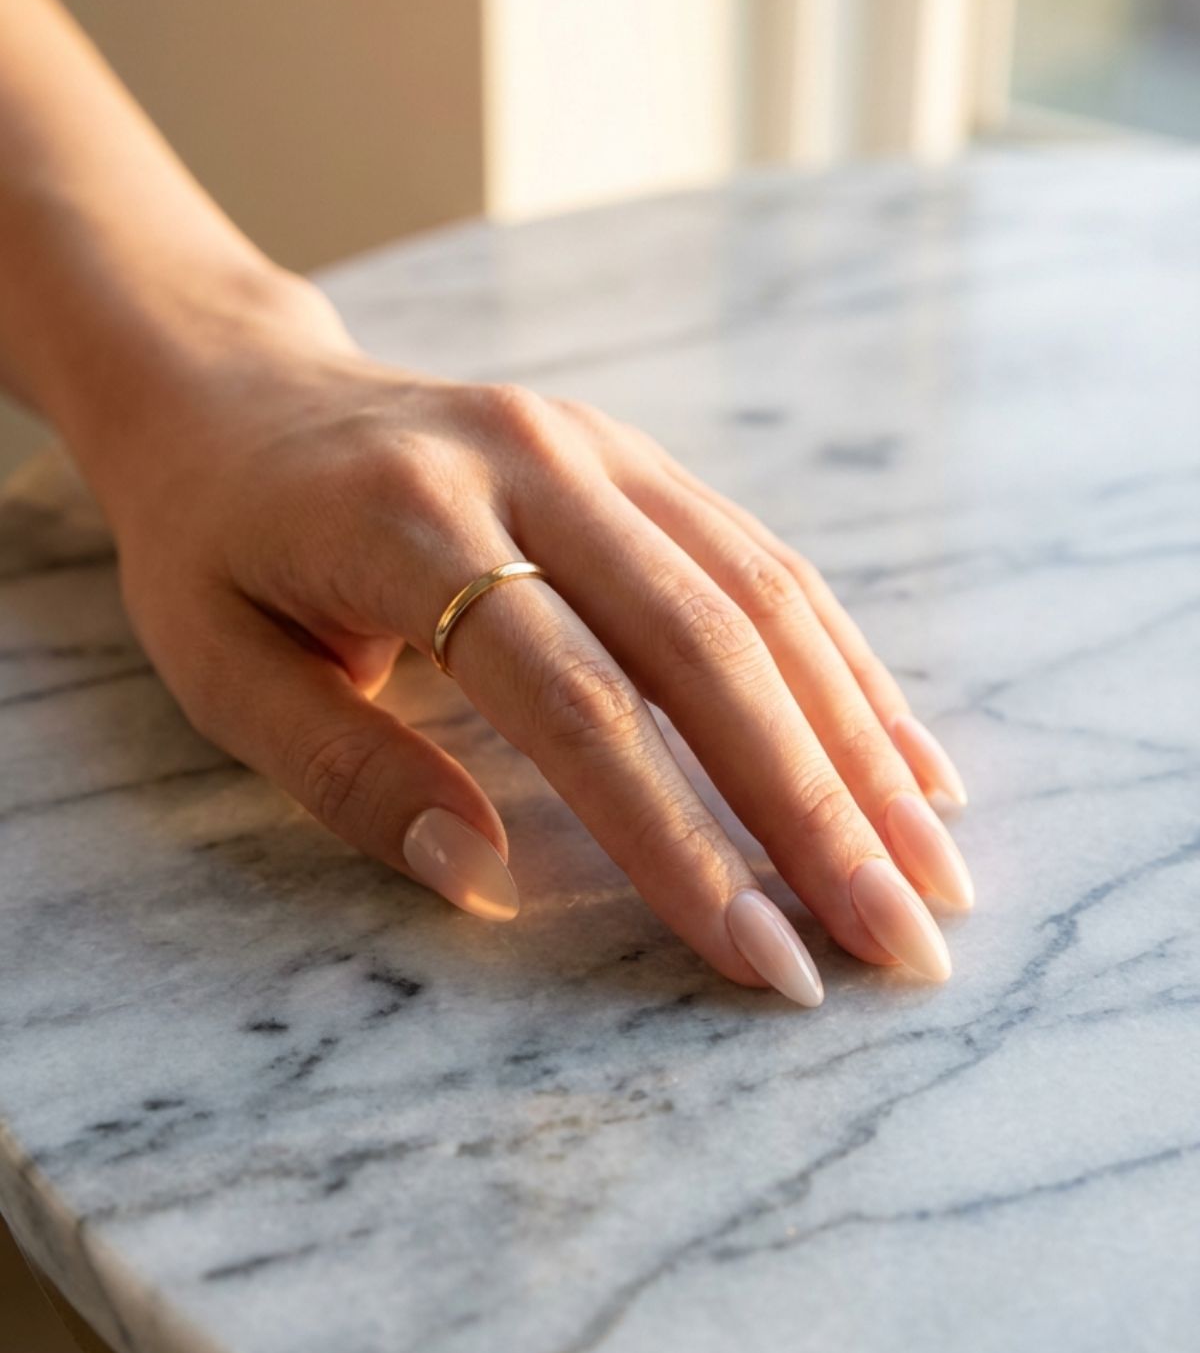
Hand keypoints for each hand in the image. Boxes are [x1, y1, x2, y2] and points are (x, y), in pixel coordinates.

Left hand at [94, 274, 972, 1006]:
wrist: (233, 392)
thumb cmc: (213, 550)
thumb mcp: (221, 669)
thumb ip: (347, 770)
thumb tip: (480, 875)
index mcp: (412, 527)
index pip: (580, 708)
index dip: (682, 841)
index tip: (765, 960)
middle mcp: (530, 466)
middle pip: (708, 649)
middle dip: (817, 808)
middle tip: (900, 940)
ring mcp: (595, 447)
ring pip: (762, 597)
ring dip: (859, 740)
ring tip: (933, 863)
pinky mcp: (632, 454)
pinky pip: (761, 556)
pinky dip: (841, 661)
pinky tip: (901, 750)